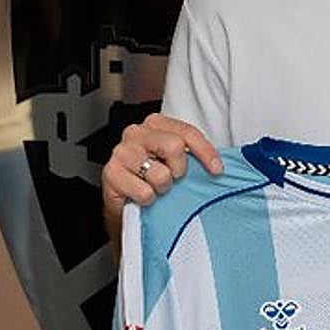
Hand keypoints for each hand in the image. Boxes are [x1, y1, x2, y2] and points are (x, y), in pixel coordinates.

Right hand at [102, 113, 221, 248]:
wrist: (127, 205)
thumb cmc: (152, 180)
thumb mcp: (175, 161)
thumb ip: (192, 155)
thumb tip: (218, 164)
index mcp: (155, 123)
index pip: (187, 133)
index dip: (206, 152)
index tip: (216, 170)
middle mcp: (136, 133)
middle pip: (174, 147)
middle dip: (179, 170)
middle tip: (173, 179)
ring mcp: (121, 152)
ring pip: (160, 173)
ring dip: (162, 188)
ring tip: (154, 187)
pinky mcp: (111, 173)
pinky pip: (144, 191)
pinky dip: (148, 199)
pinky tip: (142, 196)